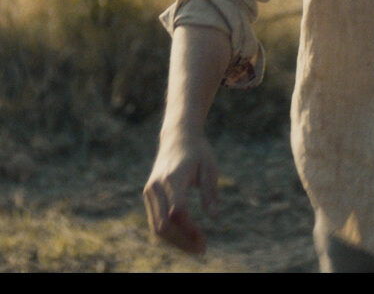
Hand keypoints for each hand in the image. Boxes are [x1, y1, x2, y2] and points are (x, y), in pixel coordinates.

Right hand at [143, 132, 219, 254]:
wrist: (177, 136)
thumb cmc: (198, 151)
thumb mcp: (209, 167)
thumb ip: (210, 192)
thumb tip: (215, 217)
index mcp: (173, 177)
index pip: (177, 211)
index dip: (189, 230)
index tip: (204, 240)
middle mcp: (156, 186)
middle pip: (163, 224)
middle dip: (182, 241)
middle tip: (202, 249)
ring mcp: (150, 191)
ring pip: (156, 227)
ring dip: (175, 241)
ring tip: (196, 246)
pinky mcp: (149, 194)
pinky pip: (155, 221)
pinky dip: (169, 234)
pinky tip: (186, 237)